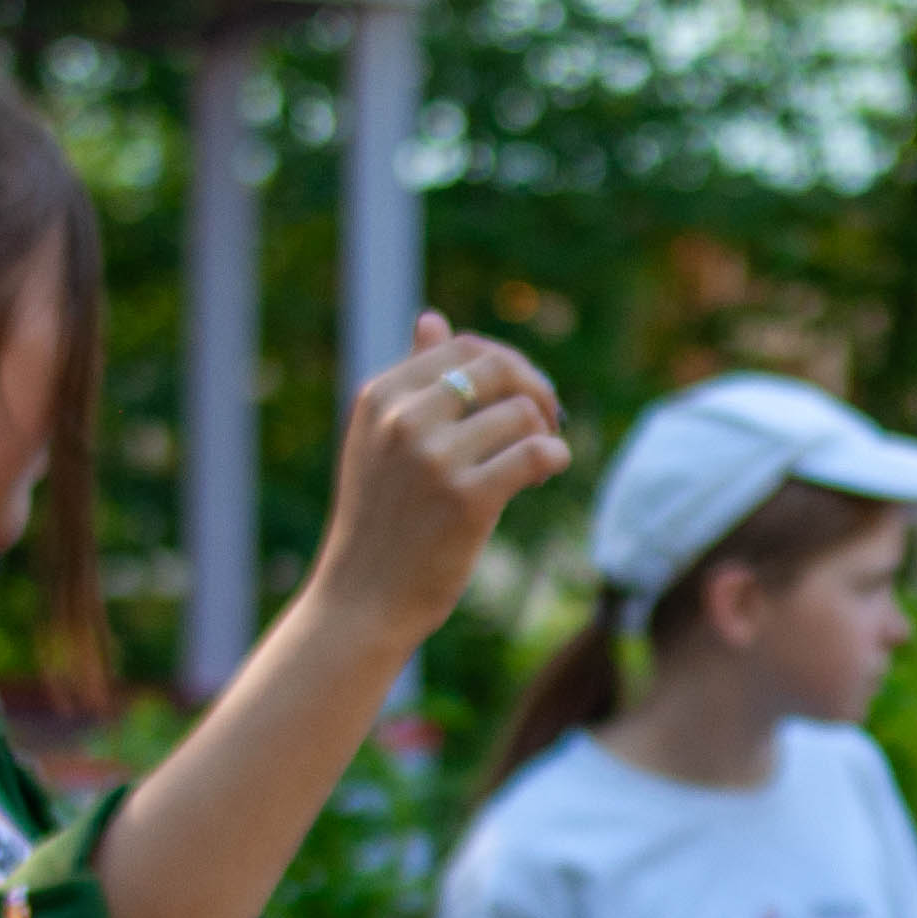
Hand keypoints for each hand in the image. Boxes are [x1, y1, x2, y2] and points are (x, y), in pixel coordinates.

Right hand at [303, 315, 568, 646]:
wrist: (362, 599)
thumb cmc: (380, 520)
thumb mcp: (380, 440)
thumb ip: (412, 380)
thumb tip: (433, 318)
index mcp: (381, 395)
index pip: (463, 345)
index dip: (505, 367)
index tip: (516, 400)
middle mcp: (403, 418)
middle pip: (499, 368)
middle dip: (535, 391)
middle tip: (544, 426)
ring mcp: (433, 457)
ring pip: (523, 413)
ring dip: (544, 435)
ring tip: (533, 467)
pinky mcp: (466, 499)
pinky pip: (536, 453)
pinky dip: (554, 459)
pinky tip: (544, 476)